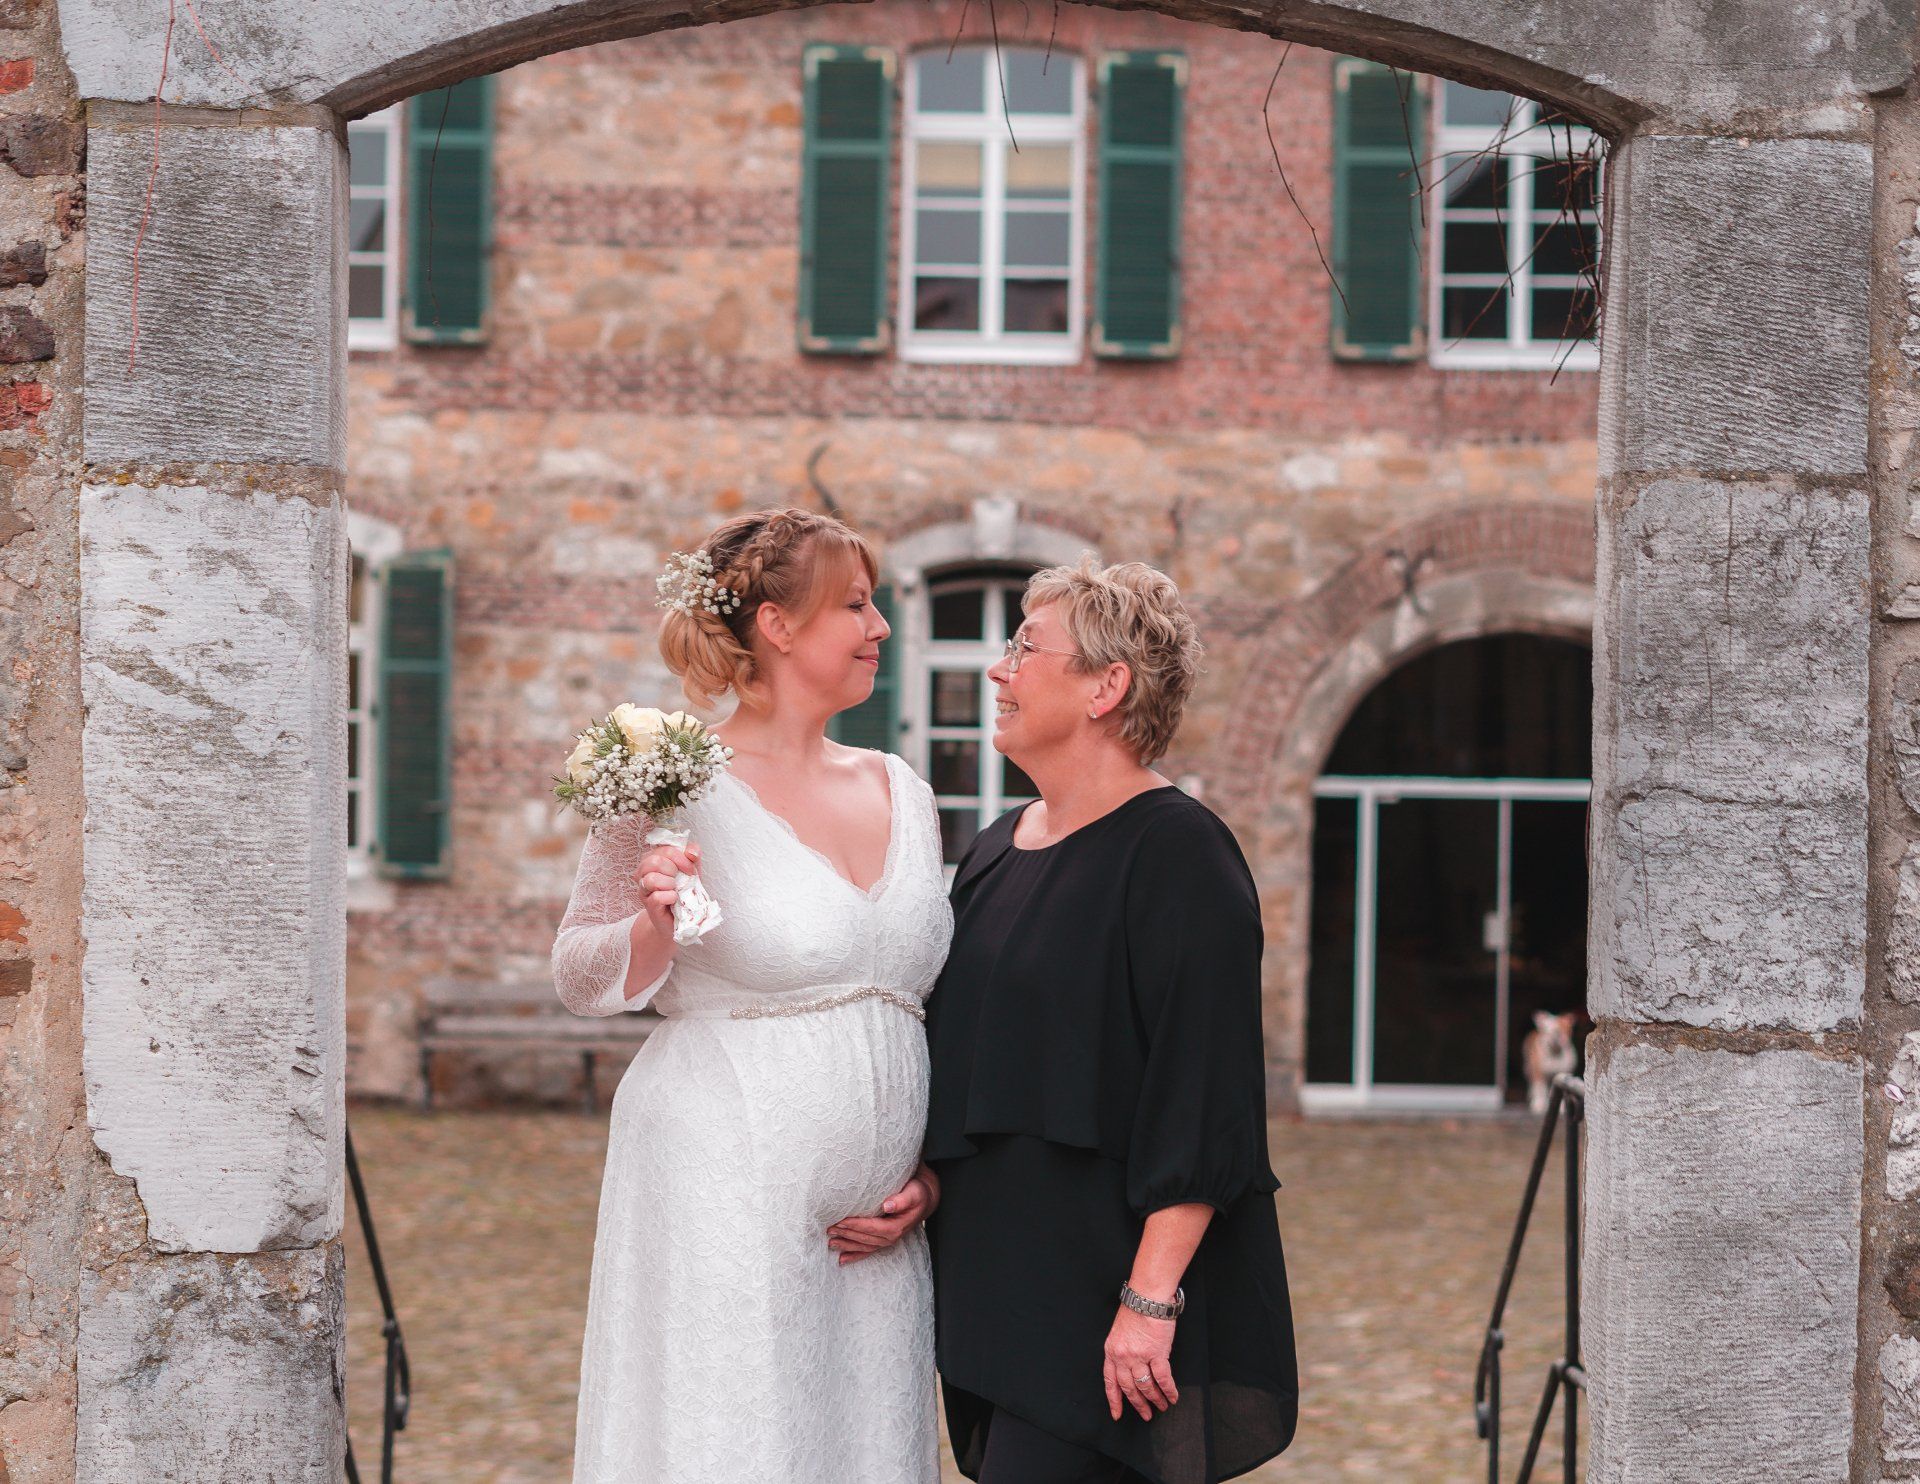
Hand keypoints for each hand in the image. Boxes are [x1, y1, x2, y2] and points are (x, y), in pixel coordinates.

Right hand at [635, 842, 699, 935]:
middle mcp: (644, 872)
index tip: (690, 869)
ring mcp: (644, 889)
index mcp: (654, 858)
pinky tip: (673, 899)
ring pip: (651, 879)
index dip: (680, 857)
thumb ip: (693, 857)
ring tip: (675, 889)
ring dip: (669, 883)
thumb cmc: (684, 890)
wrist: (681, 916)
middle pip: (654, 861)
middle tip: (680, 880)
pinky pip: (656, 897)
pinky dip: (669, 897)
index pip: (665, 849)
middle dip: (673, 869)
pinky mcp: (648, 905)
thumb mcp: (692, 870)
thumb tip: (691, 852)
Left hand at [826, 1163, 939, 1266]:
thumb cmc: (917, 1194)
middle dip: (847, 1235)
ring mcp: (887, 1241)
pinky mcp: (883, 1241)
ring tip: (831, 1243)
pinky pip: (867, 1251)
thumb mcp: (914, 1193)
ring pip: (863, 1246)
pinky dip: (854, 1255)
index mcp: (896, 1227)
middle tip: (829, 1229)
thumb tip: (888, 1206)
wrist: (924, 1200)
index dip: (856, 1225)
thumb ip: (902, 1200)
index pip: (872, 1228)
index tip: (841, 1221)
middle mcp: (891, 1237)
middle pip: (865, 1238)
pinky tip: (842, 1259)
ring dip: (847, 1246)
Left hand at [1103, 1303, 1177, 1420]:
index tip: (1117, 1414)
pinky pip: (1163, 1378)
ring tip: (1161, 1406)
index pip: (1110, 1382)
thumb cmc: (1135, 1310)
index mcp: (1111, 1351)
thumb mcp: (1120, 1332)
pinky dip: (1168, 1390)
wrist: (1147, 1297)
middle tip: (1146, 1415)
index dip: (1114, 1400)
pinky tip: (1172, 1397)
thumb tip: (1132, 1369)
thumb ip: (1122, 1351)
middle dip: (1138, 1404)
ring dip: (1155, 1399)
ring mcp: (1139, 1356)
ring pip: (1146, 1386)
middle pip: (1129, 1388)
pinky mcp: (1156, 1353)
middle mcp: (1123, 1356)